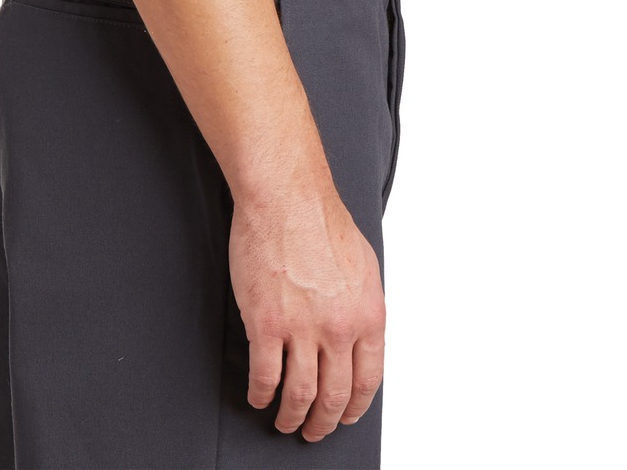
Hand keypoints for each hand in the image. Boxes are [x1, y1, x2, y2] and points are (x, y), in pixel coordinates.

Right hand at [228, 180, 386, 441]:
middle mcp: (339, 328)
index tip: (345, 416)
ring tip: (285, 421)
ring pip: (300, 395)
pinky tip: (259, 396)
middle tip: (315, 430)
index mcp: (368, 315)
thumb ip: (362, 306)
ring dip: (292, 416)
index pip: (367, 380)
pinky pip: (264, 376)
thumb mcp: (363, 266)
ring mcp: (302, 329)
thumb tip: (358, 336)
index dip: (355, 407)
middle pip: (334, 395)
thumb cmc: (321, 220)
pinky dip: (261, 394)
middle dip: (324, 422)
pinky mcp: (265, 324)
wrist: (286, 196)